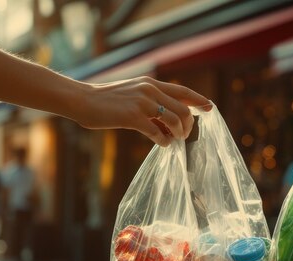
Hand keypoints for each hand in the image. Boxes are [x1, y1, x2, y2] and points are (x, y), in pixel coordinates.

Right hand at [73, 76, 209, 145]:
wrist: (82, 100)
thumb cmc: (107, 101)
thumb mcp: (133, 94)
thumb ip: (152, 102)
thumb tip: (170, 121)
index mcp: (151, 83)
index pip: (182, 90)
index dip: (198, 99)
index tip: (210, 107)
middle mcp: (150, 90)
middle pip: (183, 109)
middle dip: (189, 125)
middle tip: (185, 135)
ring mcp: (142, 102)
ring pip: (174, 120)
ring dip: (179, 134)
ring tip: (174, 140)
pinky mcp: (132, 116)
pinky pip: (157, 132)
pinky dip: (164, 141)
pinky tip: (162, 144)